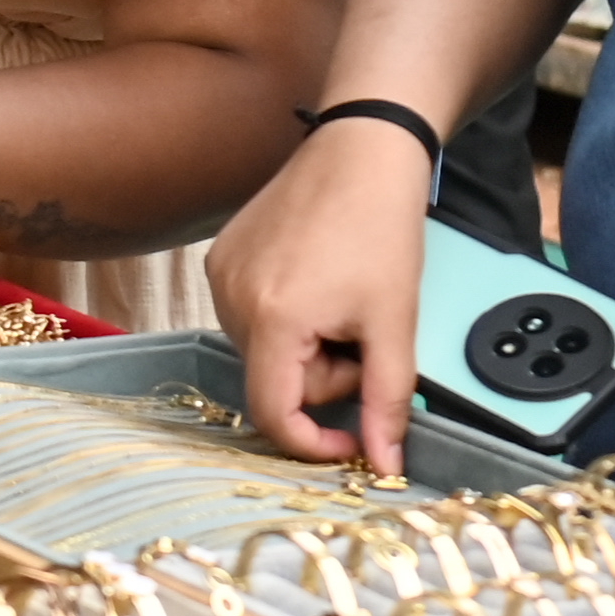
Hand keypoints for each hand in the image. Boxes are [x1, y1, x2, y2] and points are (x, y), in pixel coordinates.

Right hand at [204, 116, 438, 476]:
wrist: (361, 150)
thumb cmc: (380, 228)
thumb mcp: (394, 323)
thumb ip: (386, 401)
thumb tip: (382, 465)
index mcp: (272, 319)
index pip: (273, 415)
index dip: (313, 442)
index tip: (352, 438)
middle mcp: (232, 300)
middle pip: (275, 382)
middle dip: (324, 373)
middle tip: (362, 330)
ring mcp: (220, 276)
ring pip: (265, 353)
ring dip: (306, 346)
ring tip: (339, 300)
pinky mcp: (220, 258)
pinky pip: (251, 318)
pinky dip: (286, 317)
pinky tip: (315, 280)